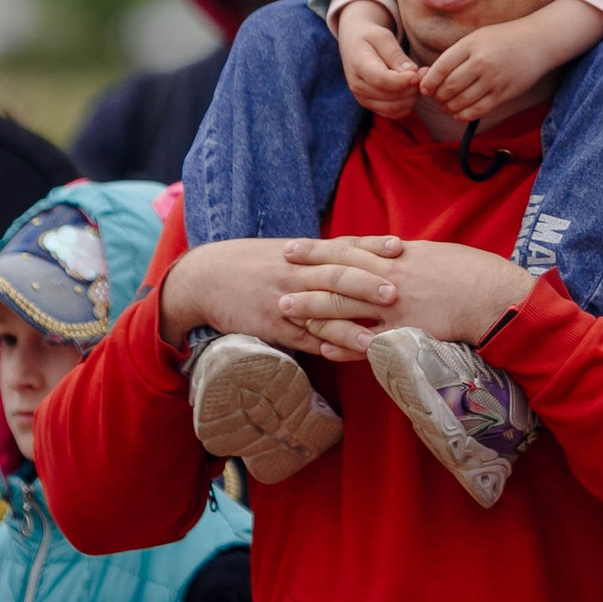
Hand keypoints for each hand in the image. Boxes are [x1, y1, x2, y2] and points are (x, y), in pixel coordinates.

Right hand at [156, 235, 405, 353]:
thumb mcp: (285, 252)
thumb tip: (359, 256)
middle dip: (367, 284)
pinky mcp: (270, 326)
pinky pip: (301, 339)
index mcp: (302, 252)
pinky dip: (322, 347)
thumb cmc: (251, 263)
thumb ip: (320, 256)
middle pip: (335, 276)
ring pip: (321, 313)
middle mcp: (295, 273)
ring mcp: (283, 301)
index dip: (371, 246)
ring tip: (379, 338)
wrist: (203, 277)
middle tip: (396, 292)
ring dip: (351, 326)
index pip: (342, 246)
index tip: (399, 247)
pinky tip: (343, 356)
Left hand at [275, 237, 533, 351]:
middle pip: (339, 274)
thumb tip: (390, 250)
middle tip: (278, 274)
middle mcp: (391, 278)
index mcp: (399, 256)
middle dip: (306, 274)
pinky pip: (367, 342)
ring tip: (287, 310)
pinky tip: (322, 349)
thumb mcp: (436, 253)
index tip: (294, 247)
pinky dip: (343, 346)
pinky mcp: (405, 334)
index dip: (319, 249)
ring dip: (314, 309)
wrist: (496, 298)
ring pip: (346, 307)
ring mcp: (396, 308)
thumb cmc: (472, 273)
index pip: (349, 249)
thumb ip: (407, 255)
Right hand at [335, 0, 420, 118]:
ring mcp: (362, 98)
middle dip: (412, 88)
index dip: (402, 81)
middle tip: (424, 73)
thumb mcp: (383, 38)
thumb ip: (396, 55)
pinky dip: (407, 105)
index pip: (381, 80)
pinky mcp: (370, 105)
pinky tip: (411, 89)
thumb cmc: (371, 37)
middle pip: (390, 97)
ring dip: (411, 97)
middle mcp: (357, 85)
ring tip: (419, 80)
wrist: (354, 44)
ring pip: (394, 108)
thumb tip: (412, 73)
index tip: (417, 74)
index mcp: (358, 64)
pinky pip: (393, 113)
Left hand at [420, 0, 602, 122]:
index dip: (429, 82)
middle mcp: (482, 62)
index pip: (441, 67)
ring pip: (462, 100)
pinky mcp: (505, 93)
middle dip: (438, 96)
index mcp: (471, 45)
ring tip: (445, 106)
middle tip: (435, 99)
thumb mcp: (476, 38)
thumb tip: (424, 75)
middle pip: (450, 86)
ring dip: (448, 107)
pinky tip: (458, 114)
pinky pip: (479, 110)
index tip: (424, 88)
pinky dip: (464, 115)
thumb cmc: (502, 39)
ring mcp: (494, 79)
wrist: (537, 42)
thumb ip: (453, 56)